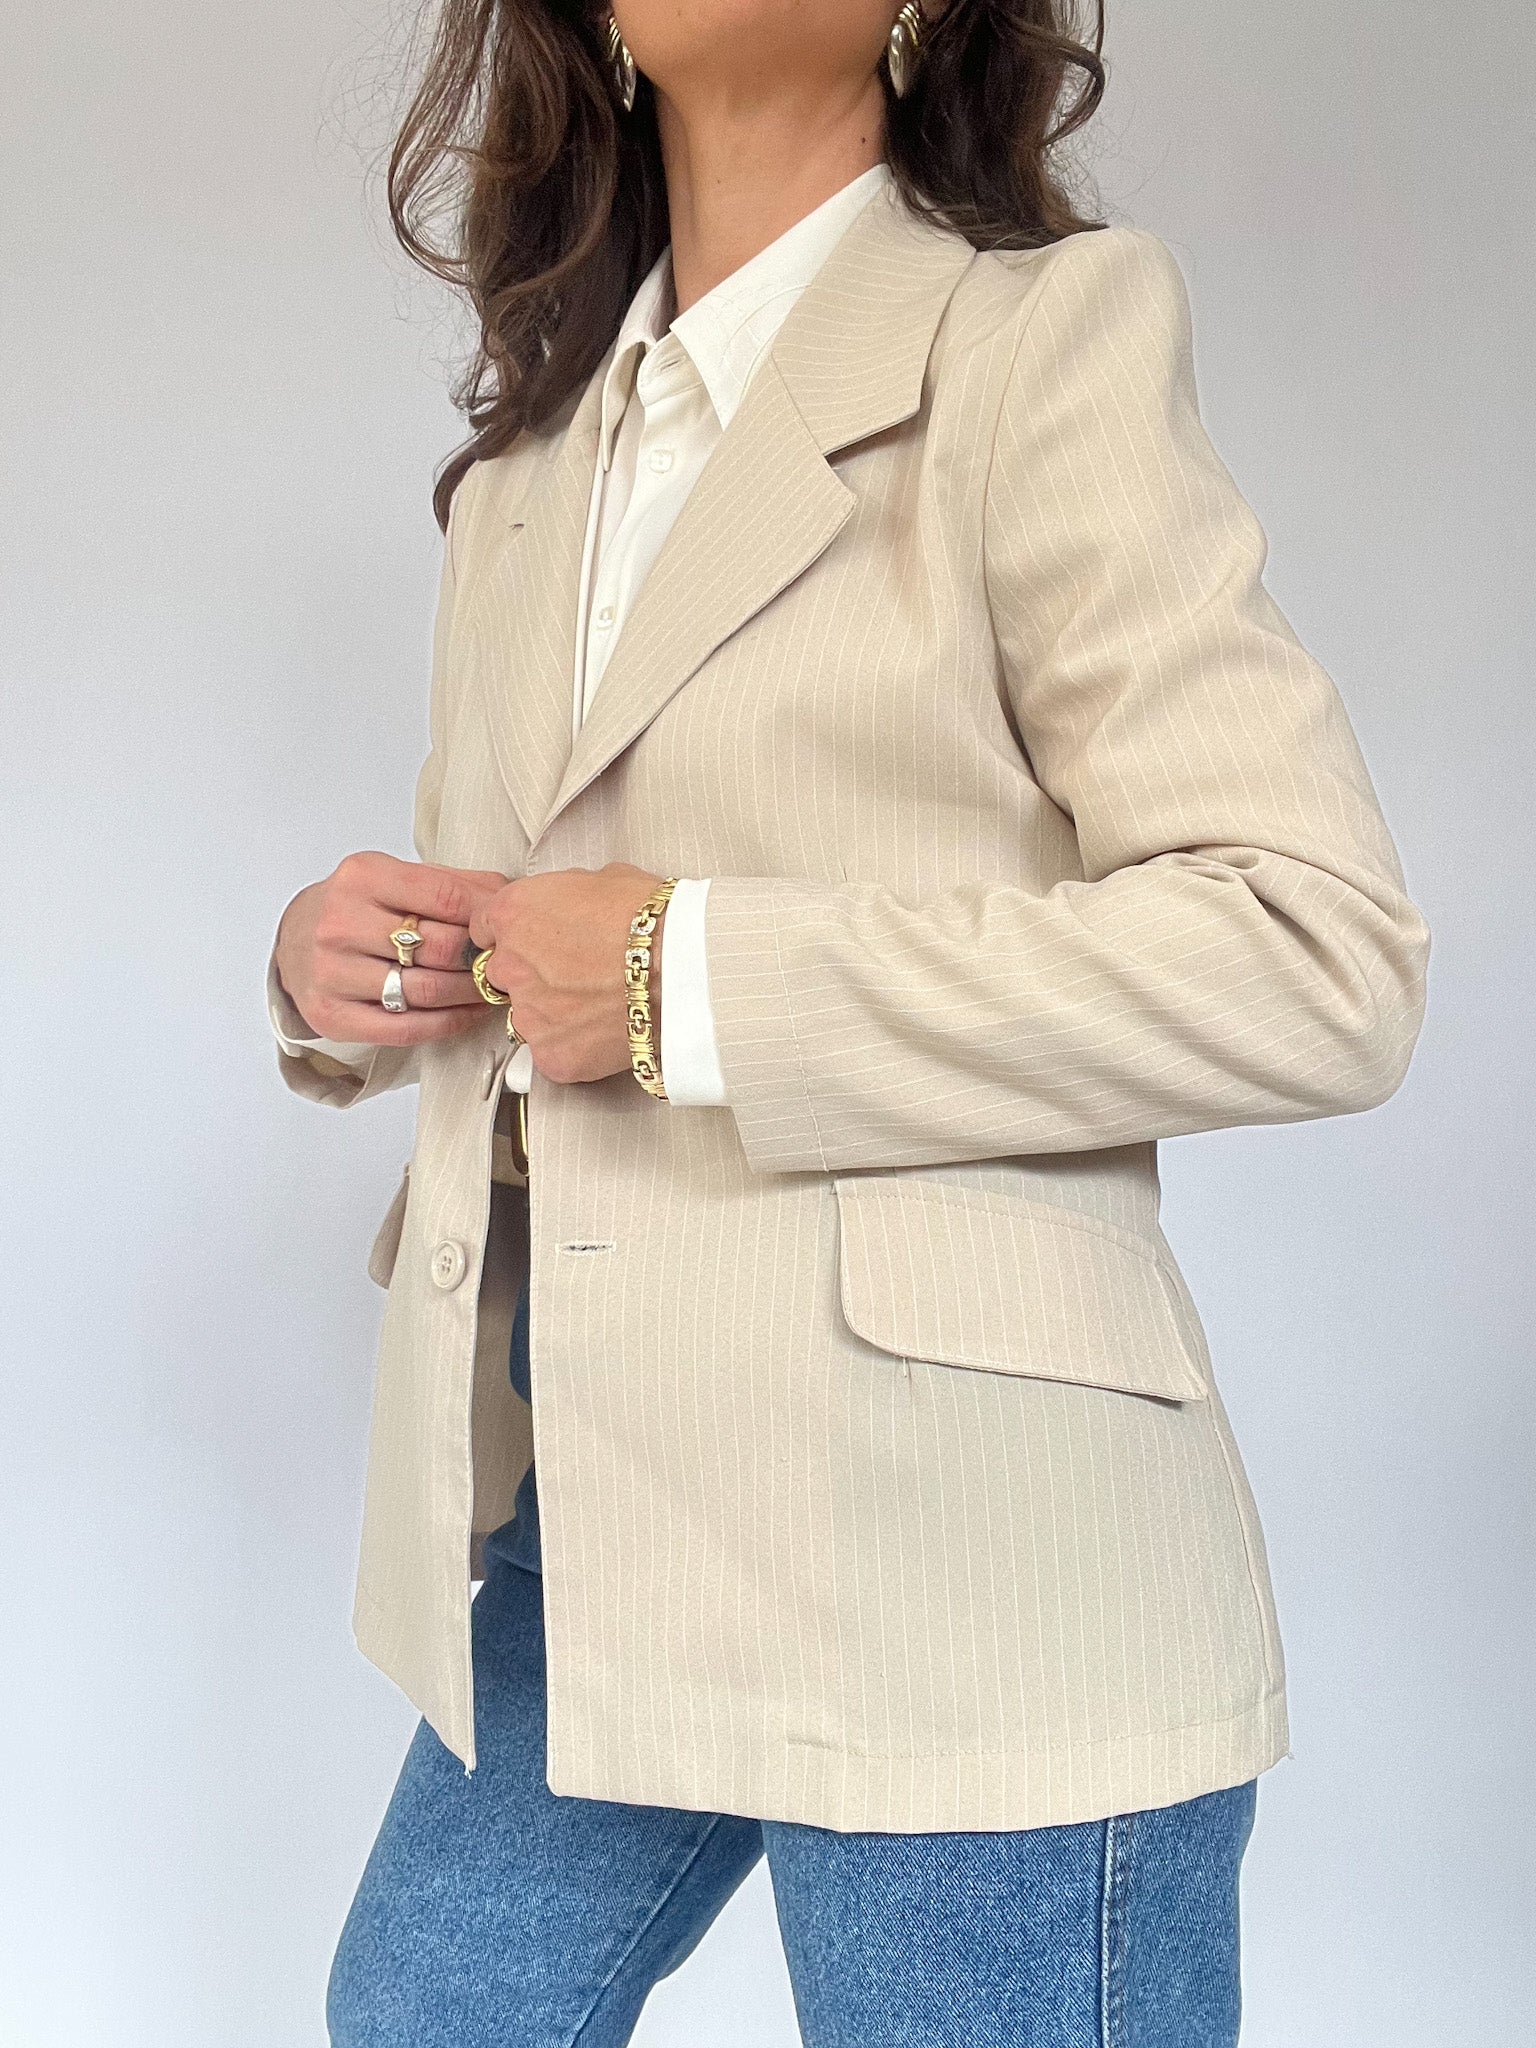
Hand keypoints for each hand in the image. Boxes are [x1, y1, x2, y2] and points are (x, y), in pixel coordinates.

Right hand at [275, 851, 510, 1044]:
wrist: (295, 941)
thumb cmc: (356, 907)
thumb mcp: (393, 879)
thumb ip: (449, 883)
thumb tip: (508, 896)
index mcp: (361, 878)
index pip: (443, 896)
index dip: (486, 915)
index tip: (510, 926)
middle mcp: (340, 923)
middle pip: (438, 947)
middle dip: (482, 957)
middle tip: (507, 963)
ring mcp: (332, 972)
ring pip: (426, 990)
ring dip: (471, 993)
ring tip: (491, 988)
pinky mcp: (333, 1015)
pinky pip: (406, 1027)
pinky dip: (448, 1022)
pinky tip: (467, 1012)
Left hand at [467, 862, 666, 1084]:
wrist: (683, 969)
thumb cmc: (653, 921)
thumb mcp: (605, 879)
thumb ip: (568, 895)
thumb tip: (573, 906)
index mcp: (515, 913)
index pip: (486, 926)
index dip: (517, 932)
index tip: (537, 939)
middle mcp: (510, 964)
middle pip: (503, 973)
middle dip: (533, 973)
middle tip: (577, 972)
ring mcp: (528, 1014)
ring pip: (526, 1016)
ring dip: (553, 1011)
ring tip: (598, 1004)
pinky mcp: (551, 1054)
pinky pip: (552, 1052)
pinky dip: (574, 1046)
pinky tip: (605, 1031)